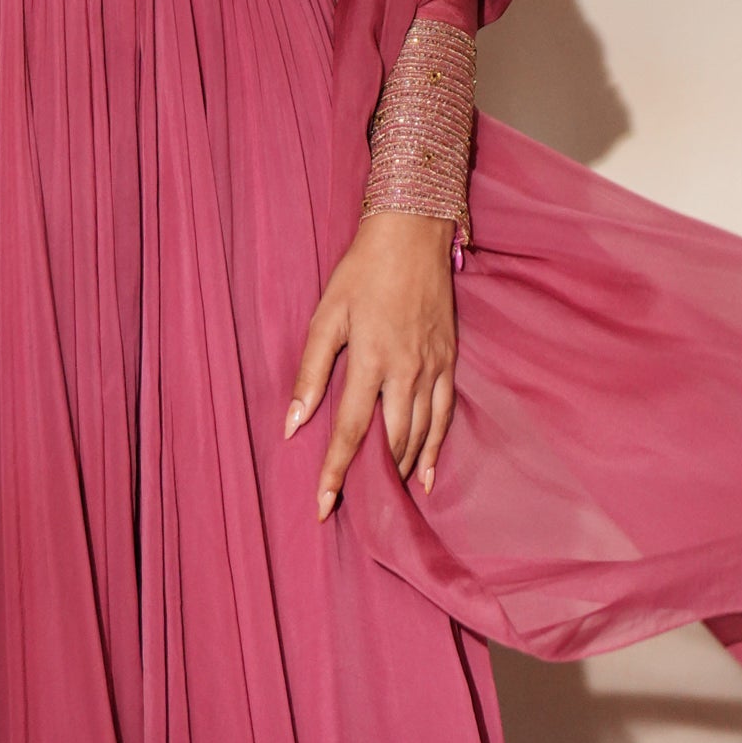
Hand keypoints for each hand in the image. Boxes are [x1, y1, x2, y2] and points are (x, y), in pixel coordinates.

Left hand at [284, 211, 457, 517]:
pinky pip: (445, 414)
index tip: (323, 506)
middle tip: (354, 507)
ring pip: (420, 434)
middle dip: (372, 479)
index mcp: (371, 360)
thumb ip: (311, 372)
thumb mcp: (327, 315)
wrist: (413, 236)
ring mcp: (433, 367)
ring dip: (402, 468)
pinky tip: (427, 474)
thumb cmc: (362, 272)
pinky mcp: (449, 360)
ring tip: (385, 496)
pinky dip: (437, 448)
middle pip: (391, 441)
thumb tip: (292, 422)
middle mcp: (407, 371)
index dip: (336, 472)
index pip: (351, 431)